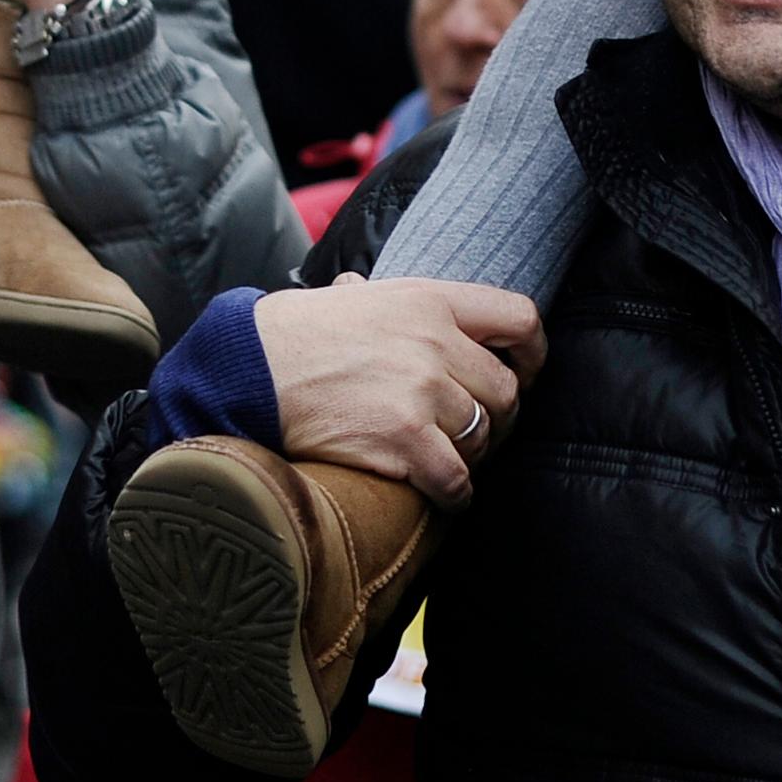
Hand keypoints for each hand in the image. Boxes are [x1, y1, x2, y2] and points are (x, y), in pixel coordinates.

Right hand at [253, 274, 545, 508]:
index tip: (522, 373)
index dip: (531, 354)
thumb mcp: (354, 297)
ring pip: (483, 436)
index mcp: (431, 299)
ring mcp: (421, 392)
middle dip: (495, 415)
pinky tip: (443, 494)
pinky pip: (457, 478)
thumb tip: (359, 287)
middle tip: (475, 429)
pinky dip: (455, 493)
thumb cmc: (297, 333)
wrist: (249, 369)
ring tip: (448, 457)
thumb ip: (385, 299)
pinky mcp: (403, 440)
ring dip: (471, 454)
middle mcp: (435, 342)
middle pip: (506, 390)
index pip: (520, 319)